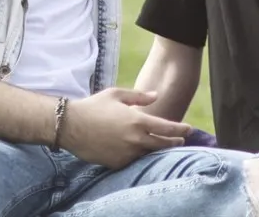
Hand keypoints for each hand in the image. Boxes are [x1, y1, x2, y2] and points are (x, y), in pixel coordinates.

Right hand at [62, 88, 194, 168]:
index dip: (182, 130)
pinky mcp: (116, 162)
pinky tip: (141, 152)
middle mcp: (135, 139)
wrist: (69, 125)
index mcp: (138, 121)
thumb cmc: (93, 107)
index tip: (189, 129)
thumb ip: (139, 96)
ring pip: (149, 154)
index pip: (168, 128)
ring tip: (162, 146)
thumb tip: (156, 96)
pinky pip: (133, 161)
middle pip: (163, 145)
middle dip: (174, 142)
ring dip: (157, 151)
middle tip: (180, 141)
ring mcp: (126, 153)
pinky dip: (139, 156)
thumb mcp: (117, 94)